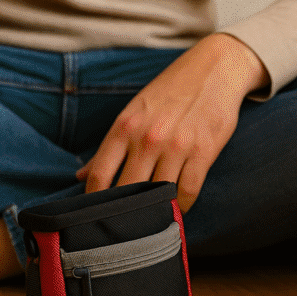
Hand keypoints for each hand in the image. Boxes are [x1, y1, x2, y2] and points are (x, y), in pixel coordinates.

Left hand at [77, 34, 269, 211]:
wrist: (215, 69)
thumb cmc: (172, 90)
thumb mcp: (135, 111)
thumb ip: (110, 145)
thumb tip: (81, 174)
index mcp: (125, 127)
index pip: (99, 174)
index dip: (93, 201)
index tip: (94, 214)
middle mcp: (147, 138)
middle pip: (126, 190)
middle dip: (124, 211)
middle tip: (123, 226)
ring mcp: (176, 146)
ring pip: (159, 194)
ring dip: (155, 211)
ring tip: (151, 221)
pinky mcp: (204, 151)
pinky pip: (188, 190)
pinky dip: (182, 206)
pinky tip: (179, 208)